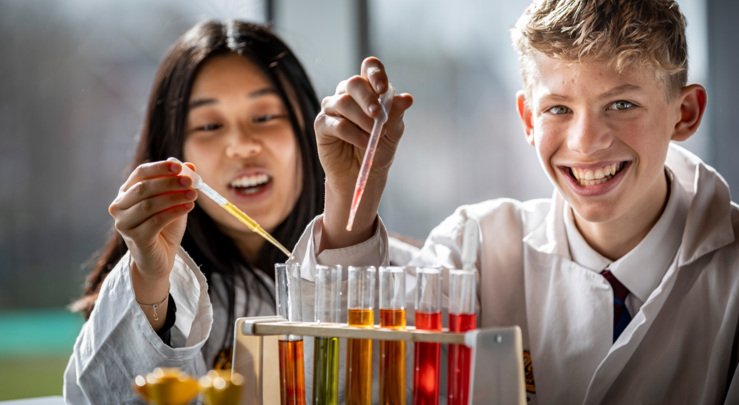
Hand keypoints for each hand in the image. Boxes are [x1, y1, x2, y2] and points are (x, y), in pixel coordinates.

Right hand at [108, 160, 196, 291]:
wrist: (159, 259)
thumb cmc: (164, 228)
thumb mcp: (174, 202)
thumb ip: (179, 185)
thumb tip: (190, 166)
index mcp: (126, 192)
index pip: (140, 173)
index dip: (159, 168)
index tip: (179, 166)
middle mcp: (119, 206)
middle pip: (143, 188)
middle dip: (169, 182)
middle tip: (190, 181)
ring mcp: (124, 223)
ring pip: (149, 205)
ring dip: (174, 197)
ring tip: (193, 195)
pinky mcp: (135, 238)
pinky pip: (156, 221)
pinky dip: (174, 212)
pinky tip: (188, 207)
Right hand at [315, 57, 412, 247]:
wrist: (365, 174)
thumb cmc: (379, 148)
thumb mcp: (393, 132)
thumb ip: (397, 114)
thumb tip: (407, 98)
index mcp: (369, 89)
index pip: (369, 67)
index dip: (376, 74)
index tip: (383, 89)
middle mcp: (348, 93)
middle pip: (353, 82)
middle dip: (368, 99)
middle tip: (378, 116)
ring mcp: (332, 108)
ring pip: (343, 102)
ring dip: (361, 120)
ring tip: (372, 136)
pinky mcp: (321, 125)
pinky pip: (335, 123)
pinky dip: (352, 134)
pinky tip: (362, 143)